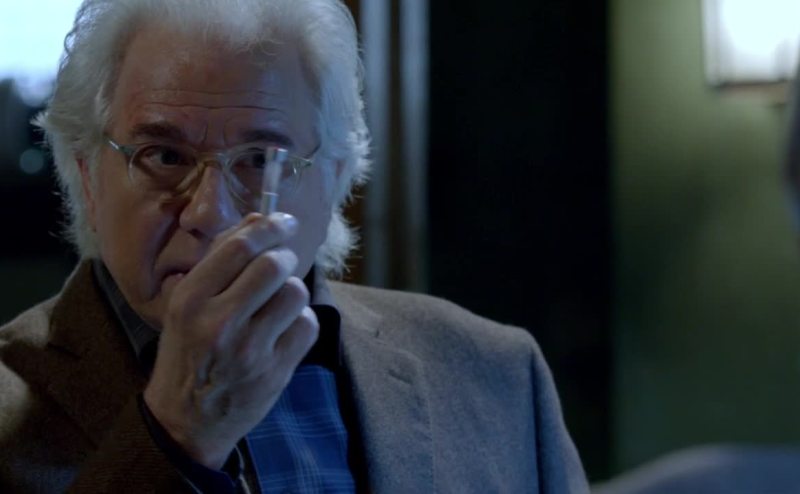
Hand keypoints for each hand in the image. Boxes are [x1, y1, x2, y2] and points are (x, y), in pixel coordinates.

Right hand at [142, 212, 318, 468]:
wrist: (185, 422)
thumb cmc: (187, 354)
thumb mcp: (187, 305)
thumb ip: (221, 261)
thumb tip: (261, 219)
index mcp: (189, 300)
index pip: (239, 247)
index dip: (269, 226)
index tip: (284, 220)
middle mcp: (218, 323)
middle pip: (273, 265)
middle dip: (284, 256)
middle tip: (281, 262)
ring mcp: (249, 350)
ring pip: (295, 292)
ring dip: (292, 290)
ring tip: (278, 302)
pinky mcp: (275, 372)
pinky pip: (307, 325)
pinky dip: (301, 320)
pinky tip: (284, 329)